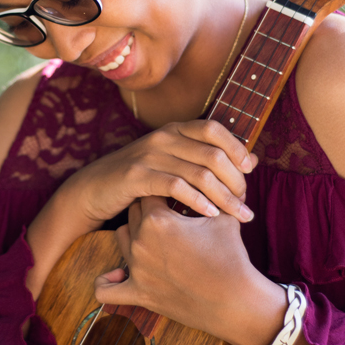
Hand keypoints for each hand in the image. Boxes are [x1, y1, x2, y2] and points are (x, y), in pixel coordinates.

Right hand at [59, 119, 256, 231]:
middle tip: (245, 204)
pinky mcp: (137, 176)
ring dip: (224, 197)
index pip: (214, 128)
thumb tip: (252, 159)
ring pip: (200, 173)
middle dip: (236, 181)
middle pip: (213, 154)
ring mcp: (149, 154)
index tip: (250, 172)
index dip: (236, 147)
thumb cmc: (139, 178)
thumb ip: (206, 157)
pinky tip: (210, 215)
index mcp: (173, 129)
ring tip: (238, 216)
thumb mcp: (172, 161)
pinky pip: (176, 186)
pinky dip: (198, 202)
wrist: (93, 189)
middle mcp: (163, 136)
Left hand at [93, 196, 286, 344]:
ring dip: (134, 233)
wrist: (236, 302)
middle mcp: (140, 241)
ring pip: (121, 236)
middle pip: (133, 210)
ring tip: (155, 236)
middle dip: (150, 208)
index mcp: (157, 219)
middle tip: (169, 212)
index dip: (164, 189)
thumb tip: (226, 173)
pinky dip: (107, 283)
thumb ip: (217, 193)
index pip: (149, 190)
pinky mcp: (139, 293)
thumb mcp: (223, 218)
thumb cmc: (231, 256)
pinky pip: (107, 290)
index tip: (175, 193)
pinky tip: (116, 275)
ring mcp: (136, 268)